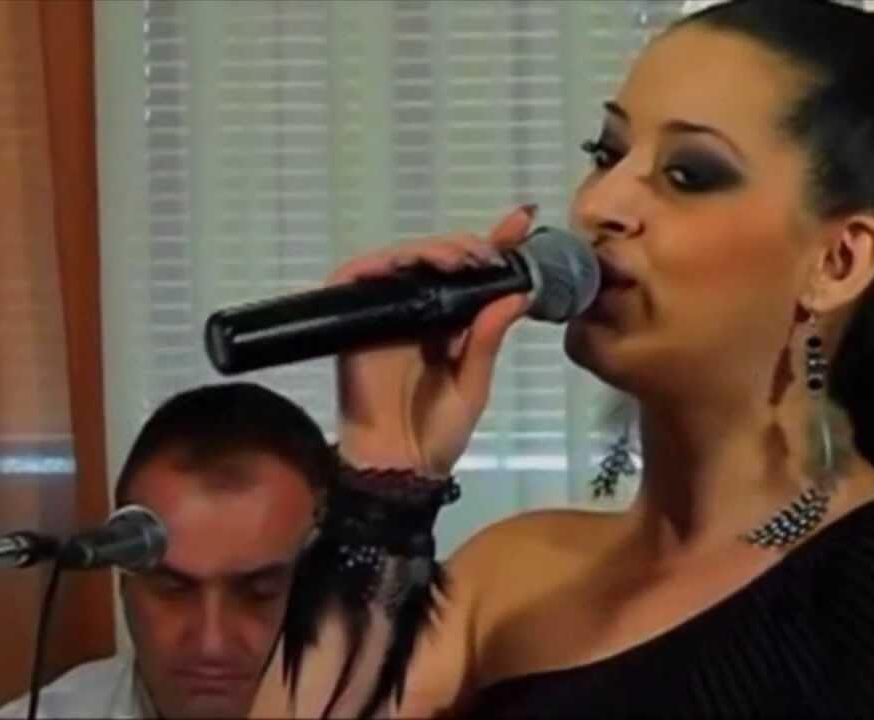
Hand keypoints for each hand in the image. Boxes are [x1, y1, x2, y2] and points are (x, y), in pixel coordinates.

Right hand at [332, 205, 536, 473]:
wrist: (399, 466)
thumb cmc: (438, 432)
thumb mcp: (475, 382)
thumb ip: (490, 338)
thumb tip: (519, 293)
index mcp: (451, 322)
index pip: (472, 274)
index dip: (495, 243)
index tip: (522, 220)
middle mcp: (418, 310)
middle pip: (436, 258)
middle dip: (463, 246)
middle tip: (487, 255)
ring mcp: (383, 313)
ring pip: (401, 260)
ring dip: (430, 251)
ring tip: (460, 260)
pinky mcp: (351, 322)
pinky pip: (356, 278)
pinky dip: (378, 264)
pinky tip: (407, 264)